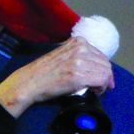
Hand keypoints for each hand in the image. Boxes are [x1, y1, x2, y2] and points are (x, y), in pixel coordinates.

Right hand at [0, 36, 114, 116]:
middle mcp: (80, 49)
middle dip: (105, 77)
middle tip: (98, 88)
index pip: (101, 55)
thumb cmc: (41, 73)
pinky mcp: (78, 76)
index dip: (104, 68)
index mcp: (78, 42)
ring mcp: (80, 61)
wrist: (27, 83)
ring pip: (106, 72)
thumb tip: (94, 66)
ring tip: (94, 90)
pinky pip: (101, 80)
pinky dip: (101, 88)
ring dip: (103, 83)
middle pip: (105, 64)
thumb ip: (78, 56)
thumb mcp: (62, 56)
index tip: (104, 79)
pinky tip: (93, 92)